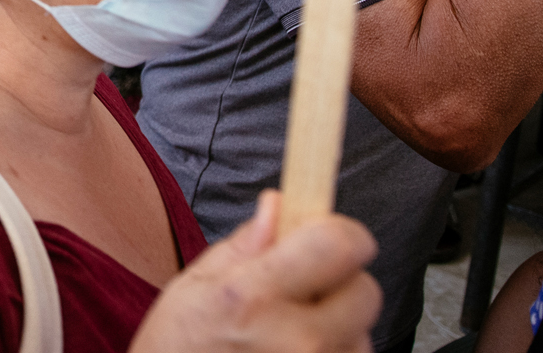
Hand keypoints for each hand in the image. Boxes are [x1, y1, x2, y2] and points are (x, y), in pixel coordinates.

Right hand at [129, 192, 379, 352]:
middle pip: (365, 291)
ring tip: (290, 337)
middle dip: (341, 283)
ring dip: (339, 328)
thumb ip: (246, 245)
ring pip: (363, 335)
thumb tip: (280, 203)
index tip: (329, 234)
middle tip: (303, 291)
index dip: (341, 232)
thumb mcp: (195, 285)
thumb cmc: (177, 347)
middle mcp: (295, 342)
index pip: (337, 246)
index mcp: (252, 298)